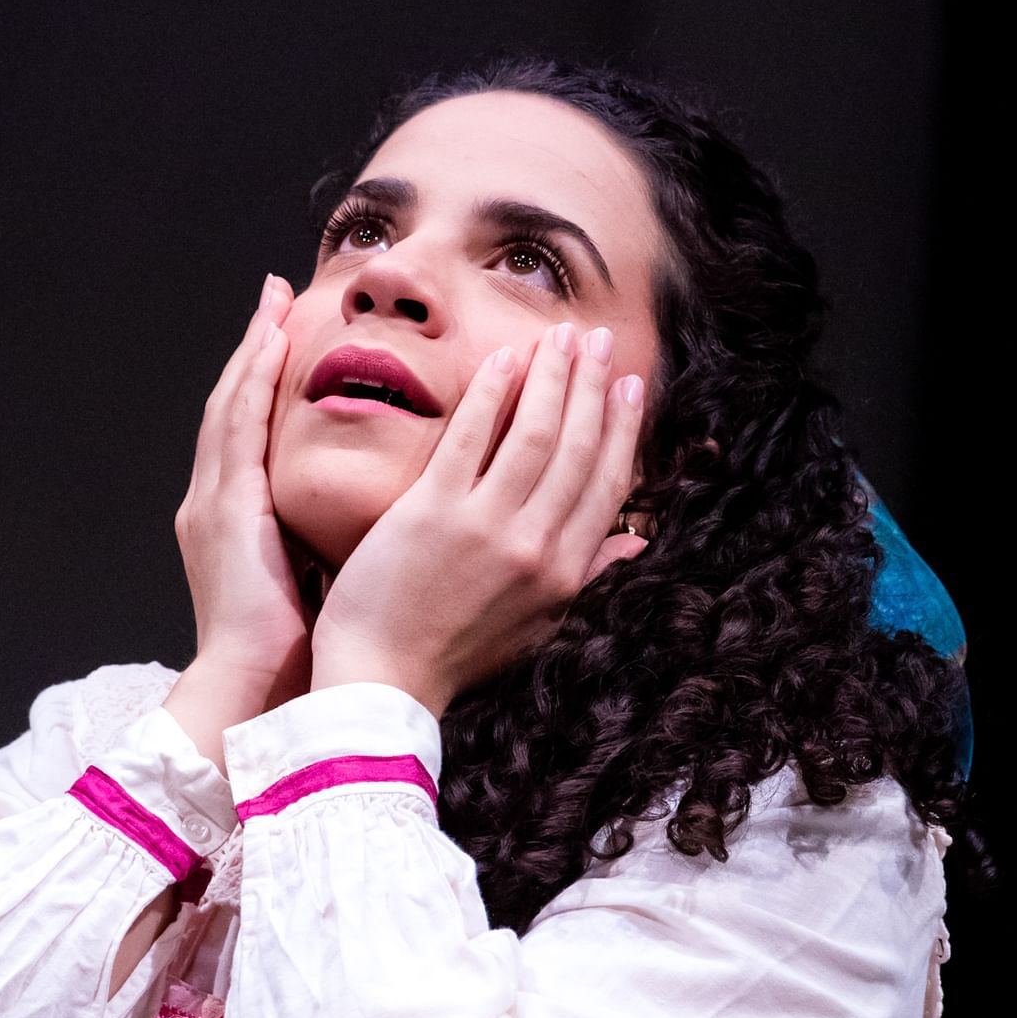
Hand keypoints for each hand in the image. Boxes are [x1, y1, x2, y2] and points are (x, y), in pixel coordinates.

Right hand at [162, 274, 316, 767]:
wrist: (255, 695)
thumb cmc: (300, 657)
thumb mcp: (325, 586)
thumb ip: (346, 546)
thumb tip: (397, 528)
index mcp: (240, 526)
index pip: (256, 438)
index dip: (272, 386)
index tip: (294, 338)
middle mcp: (217, 505)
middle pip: (236, 408)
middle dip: (256, 351)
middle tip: (278, 295)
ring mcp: (213, 504)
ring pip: (231, 406)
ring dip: (253, 349)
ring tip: (275, 299)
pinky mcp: (224, 509)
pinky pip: (237, 428)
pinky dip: (252, 379)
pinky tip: (271, 340)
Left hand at [309, 322, 647, 717]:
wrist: (381, 682)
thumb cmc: (452, 656)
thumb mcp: (536, 625)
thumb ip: (584, 576)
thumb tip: (635, 544)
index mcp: (564, 572)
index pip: (607, 484)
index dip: (621, 428)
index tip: (627, 386)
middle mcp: (535, 546)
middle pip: (577, 447)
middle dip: (591, 385)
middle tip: (595, 341)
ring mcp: (485, 526)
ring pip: (535, 433)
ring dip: (552, 376)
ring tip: (559, 335)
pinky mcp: (432, 512)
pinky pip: (470, 437)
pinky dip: (491, 393)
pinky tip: (504, 360)